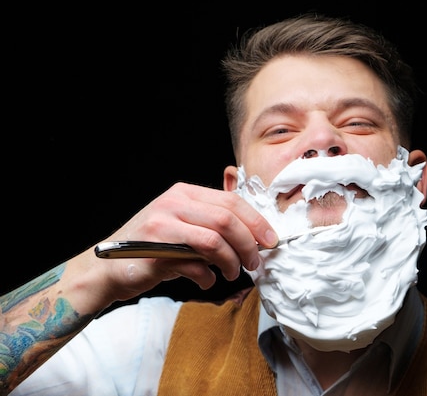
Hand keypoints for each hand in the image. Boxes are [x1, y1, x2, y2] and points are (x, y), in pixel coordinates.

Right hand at [90, 182, 276, 301]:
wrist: (107, 268)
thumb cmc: (153, 247)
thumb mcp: (182, 225)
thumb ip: (211, 224)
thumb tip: (256, 237)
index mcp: (184, 193)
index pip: (231, 201)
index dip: (257, 222)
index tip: (271, 240)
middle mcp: (173, 204)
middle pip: (226, 219)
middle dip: (249, 244)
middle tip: (256, 262)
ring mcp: (161, 226)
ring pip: (214, 241)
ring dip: (231, 262)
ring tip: (232, 273)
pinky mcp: (154, 252)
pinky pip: (194, 265)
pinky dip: (206, 277)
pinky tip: (206, 281)